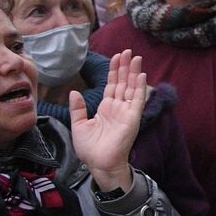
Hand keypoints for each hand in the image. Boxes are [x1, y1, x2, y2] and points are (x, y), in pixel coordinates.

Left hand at [70, 49, 146, 193]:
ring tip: (135, 57)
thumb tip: (74, 91)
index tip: (115, 57)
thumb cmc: (90, 149)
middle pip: (123, 82)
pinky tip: (141, 75)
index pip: (111, 85)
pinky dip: (140, 87)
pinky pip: (137, 100)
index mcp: (106, 108)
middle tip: (127, 51)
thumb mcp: (79, 125)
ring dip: (134, 72)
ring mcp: (126, 112)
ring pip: (131, 87)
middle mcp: (118, 108)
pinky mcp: (132, 118)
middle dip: (124, 67)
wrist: (99, 164)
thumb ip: (78, 108)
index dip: (113, 71)